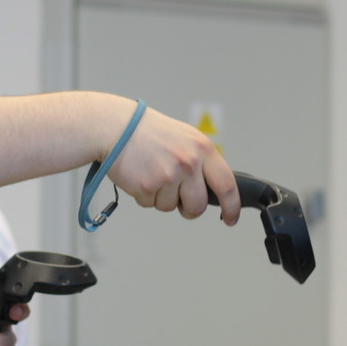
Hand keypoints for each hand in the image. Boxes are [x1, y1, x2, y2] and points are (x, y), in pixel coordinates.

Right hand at [104, 103, 239, 223]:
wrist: (116, 127)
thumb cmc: (148, 131)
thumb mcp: (185, 138)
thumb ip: (200, 160)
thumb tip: (212, 188)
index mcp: (202, 148)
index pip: (226, 184)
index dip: (231, 206)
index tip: (231, 218)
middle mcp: (188, 162)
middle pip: (198, 205)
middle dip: (189, 209)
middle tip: (180, 201)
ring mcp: (168, 175)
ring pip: (170, 207)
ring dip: (161, 198)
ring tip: (151, 173)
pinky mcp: (147, 186)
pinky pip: (150, 204)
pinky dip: (144, 195)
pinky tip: (139, 175)